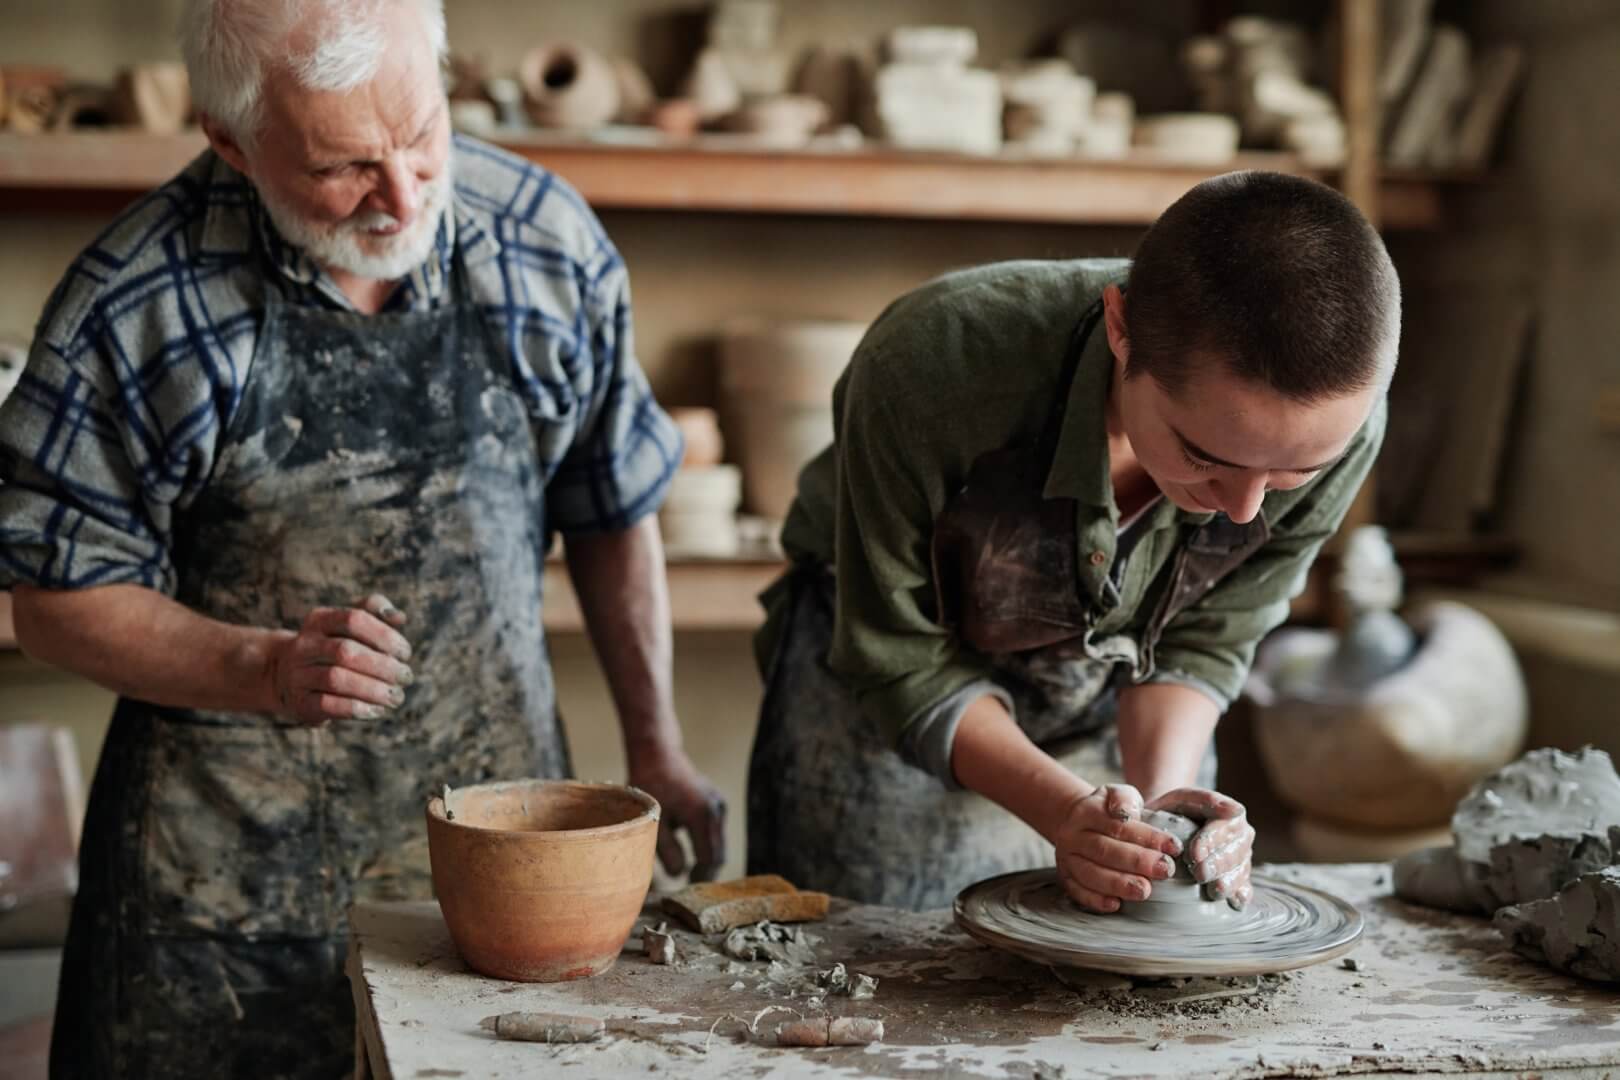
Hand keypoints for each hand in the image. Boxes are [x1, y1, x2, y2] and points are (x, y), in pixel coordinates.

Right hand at [265, 593, 414, 725]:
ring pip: (336, 679)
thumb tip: (400, 616)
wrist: (286, 677)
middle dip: (383, 666)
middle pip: (345, 651)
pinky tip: (378, 710)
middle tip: (406, 677)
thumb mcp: (348, 625)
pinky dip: (357, 708)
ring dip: (373, 689)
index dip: (384, 635)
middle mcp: (304, 645)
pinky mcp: (299, 702)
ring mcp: (298, 674)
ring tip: (397, 696)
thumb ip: (375, 612)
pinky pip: (327, 705)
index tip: (405, 653)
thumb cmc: (332, 647)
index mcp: (319, 620)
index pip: (353, 619)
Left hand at [628, 743, 727, 881]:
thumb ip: (666, 851)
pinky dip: (707, 843)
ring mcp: (719, 804)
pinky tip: (691, 850)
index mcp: (701, 815)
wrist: (657, 754)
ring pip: (719, 843)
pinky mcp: (717, 801)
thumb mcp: (653, 822)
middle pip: (718, 853)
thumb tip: (679, 875)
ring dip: (707, 858)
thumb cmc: (649, 786)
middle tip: (689, 886)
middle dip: (706, 872)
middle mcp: (716, 810)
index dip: (699, 877)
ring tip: (690, 871)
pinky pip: (715, 831)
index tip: (687, 889)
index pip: (709, 859)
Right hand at [1052, 783, 1183, 912]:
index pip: (1118, 825)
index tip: (1174, 847)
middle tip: (1164, 870)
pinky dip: (1095, 900)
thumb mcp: (1118, 793)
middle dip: (1137, 862)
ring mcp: (1066, 858)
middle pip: (1104, 850)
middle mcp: (1072, 835)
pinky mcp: (1065, 877)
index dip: (1147, 837)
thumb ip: (1124, 799)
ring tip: (1144, 891)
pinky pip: (1077, 891)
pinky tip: (1115, 904)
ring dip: (1118, 884)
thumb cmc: (1107, 810)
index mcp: (1086, 811)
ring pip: (1090, 873)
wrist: (1076, 822)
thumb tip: (1125, 813)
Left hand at [1146, 788, 1254, 908]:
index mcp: (1231, 816)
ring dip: (1229, 882)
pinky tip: (1235, 902)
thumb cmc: (1174, 813)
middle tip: (1199, 874)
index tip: (1194, 854)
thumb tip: (1236, 810)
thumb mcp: (1182, 799)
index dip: (1211, 841)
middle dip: (1217, 864)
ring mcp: (1241, 860)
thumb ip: (1205, 800)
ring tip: (1214, 891)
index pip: (1227, 828)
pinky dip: (1241, 895)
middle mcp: (1241, 838)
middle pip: (1234, 852)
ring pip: (1241, 871)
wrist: (1163, 830)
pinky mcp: (1238, 880)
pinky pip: (1245, 888)